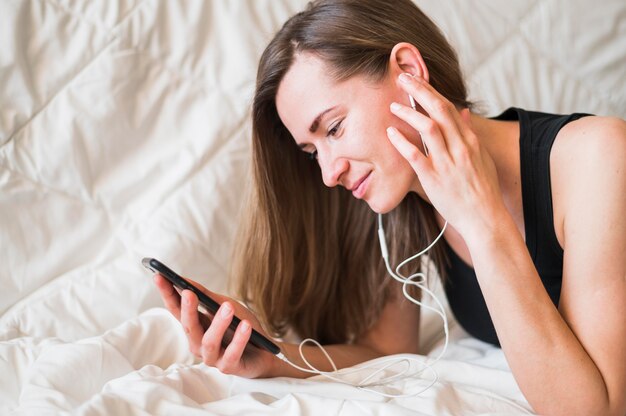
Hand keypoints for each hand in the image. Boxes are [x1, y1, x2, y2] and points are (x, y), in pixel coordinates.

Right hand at [153, 273, 278, 377]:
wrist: (264, 352)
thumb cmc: (241, 327)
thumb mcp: (225, 306)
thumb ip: (206, 297)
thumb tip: (186, 281)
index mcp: (195, 327)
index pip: (176, 310)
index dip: (167, 294)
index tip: (159, 276)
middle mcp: (198, 344)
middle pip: (189, 327)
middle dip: (188, 310)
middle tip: (188, 293)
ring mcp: (212, 357)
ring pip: (209, 341)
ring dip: (218, 323)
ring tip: (228, 307)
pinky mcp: (229, 367)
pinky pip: (232, 353)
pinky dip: (239, 339)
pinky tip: (246, 325)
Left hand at [386, 73, 506, 237]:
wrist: (485, 218)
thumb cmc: (482, 189)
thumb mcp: (481, 157)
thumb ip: (470, 134)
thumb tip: (464, 111)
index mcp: (470, 141)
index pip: (448, 107)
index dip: (430, 91)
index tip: (416, 79)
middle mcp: (460, 147)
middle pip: (439, 109)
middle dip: (419, 90)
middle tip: (402, 79)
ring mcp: (447, 162)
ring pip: (428, 128)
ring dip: (409, 113)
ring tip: (393, 105)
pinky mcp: (434, 178)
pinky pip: (415, 155)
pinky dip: (402, 141)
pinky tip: (390, 132)